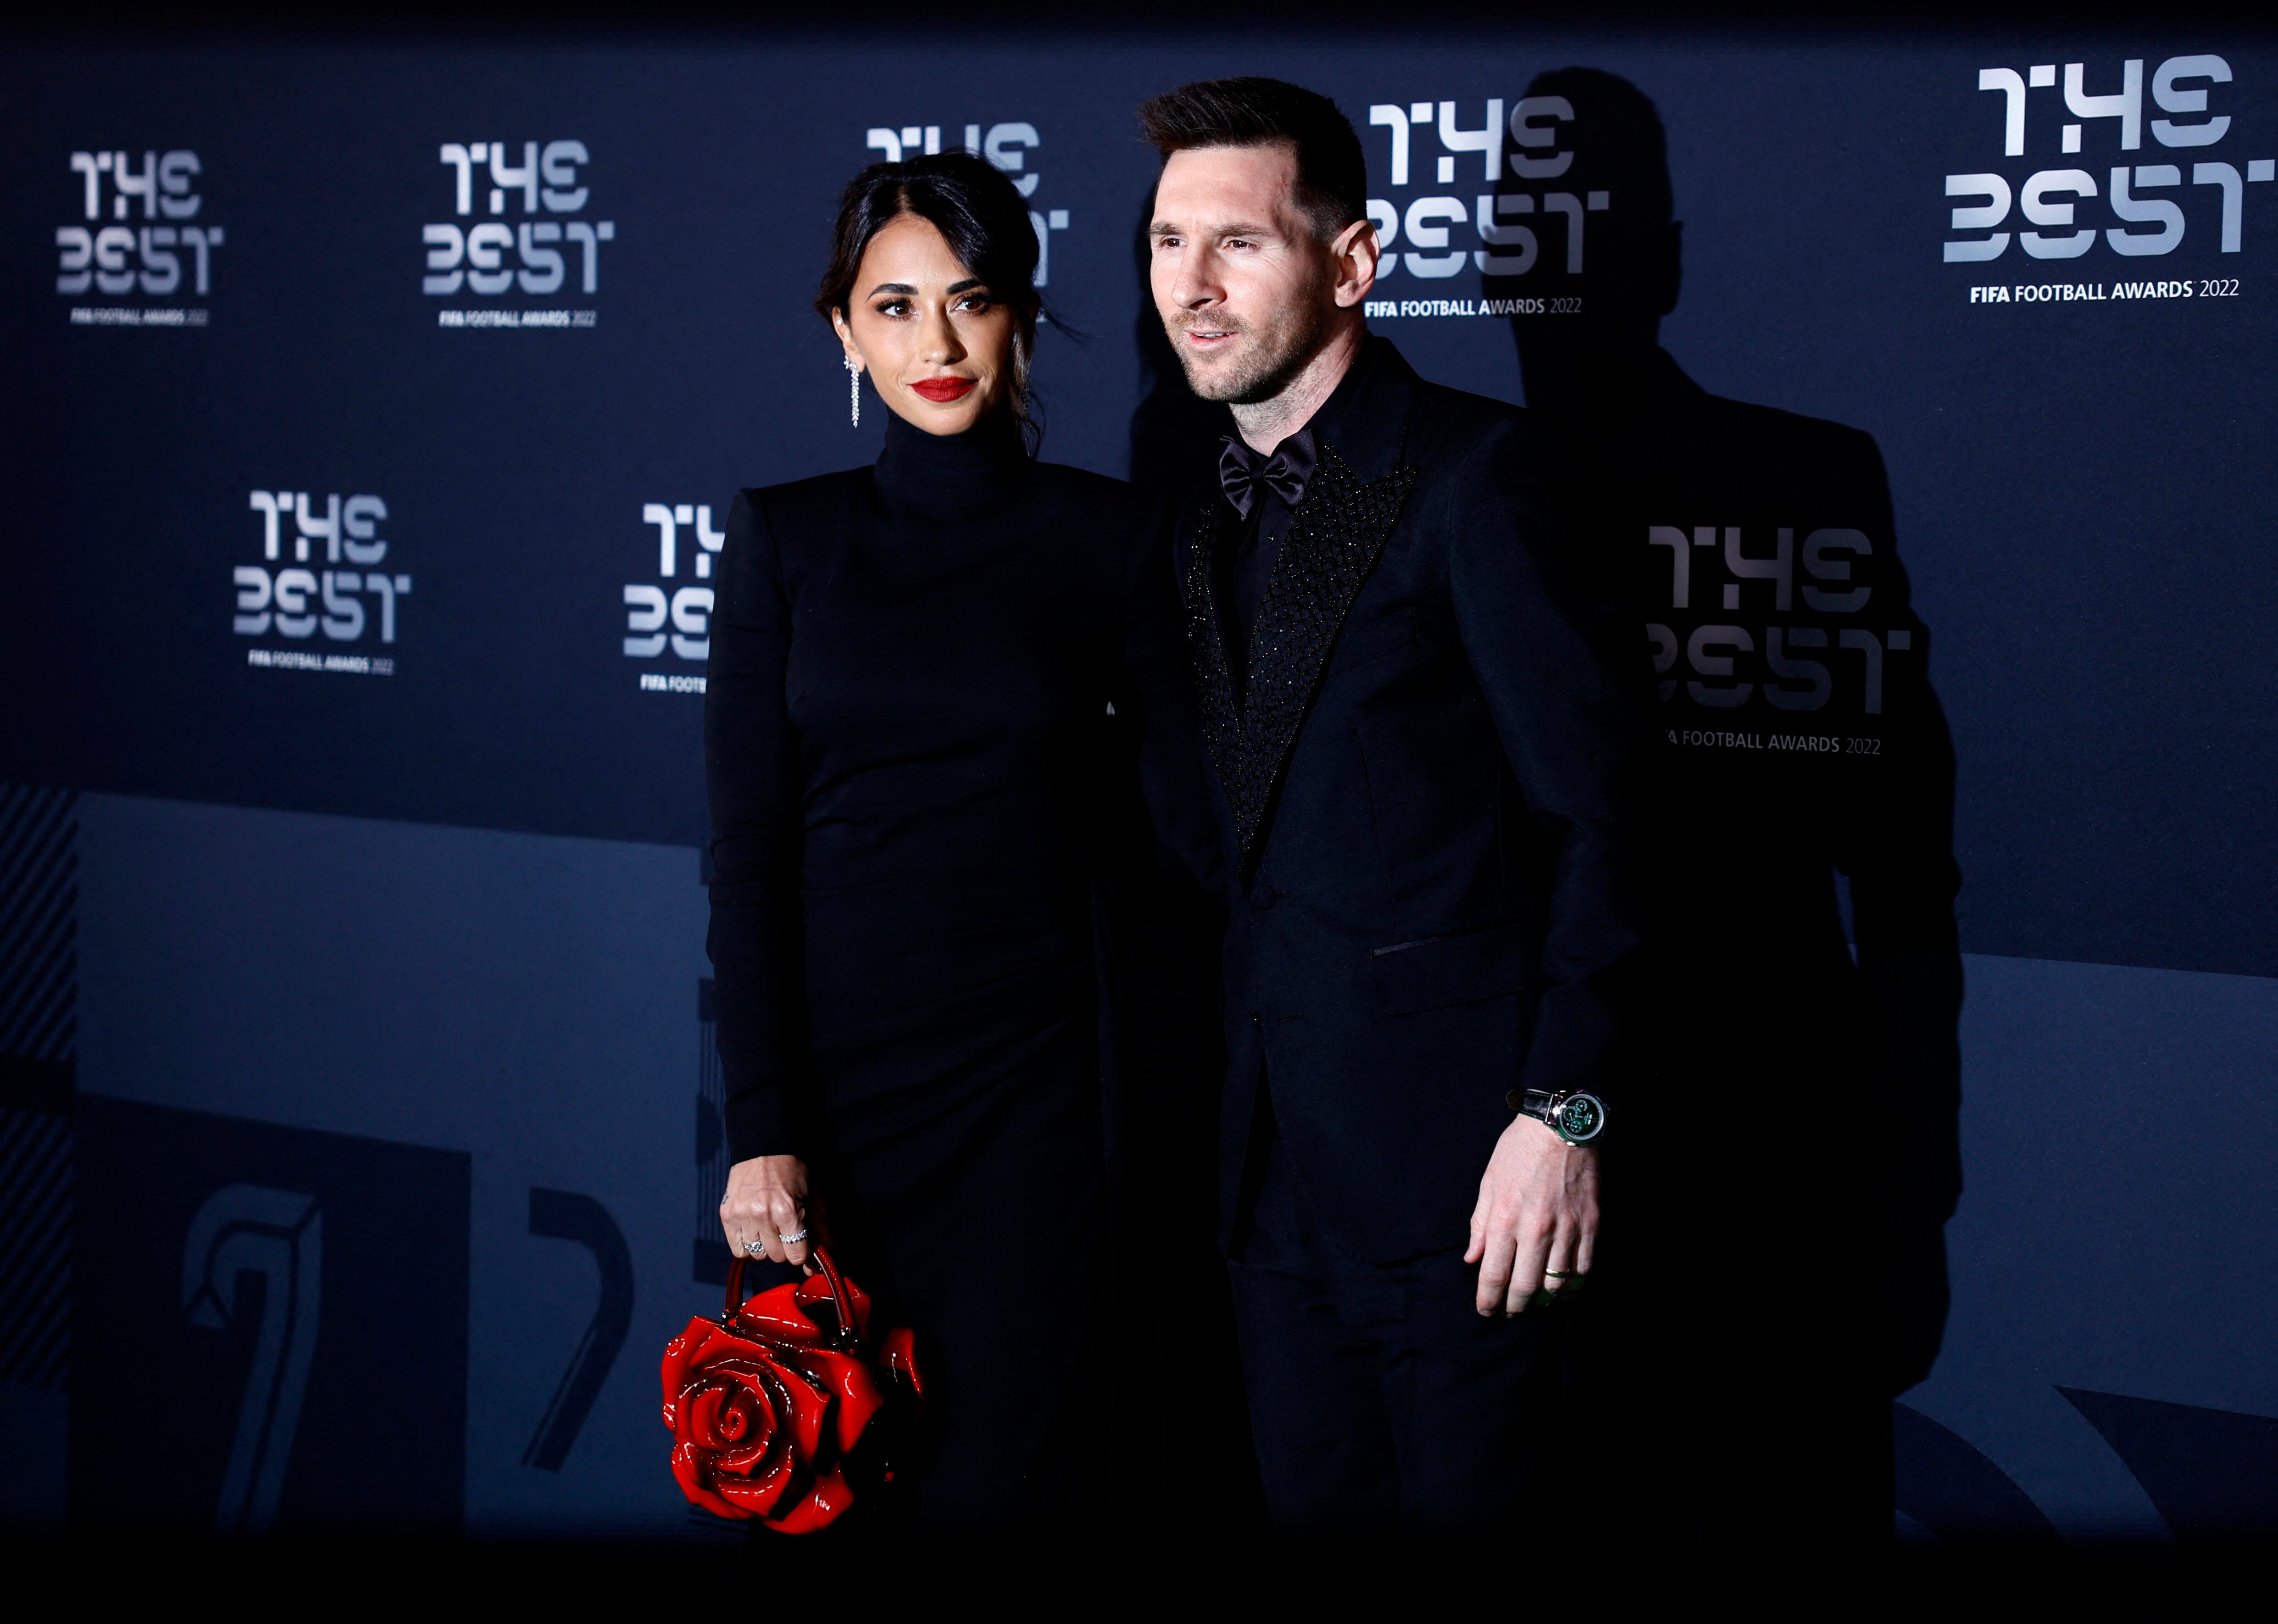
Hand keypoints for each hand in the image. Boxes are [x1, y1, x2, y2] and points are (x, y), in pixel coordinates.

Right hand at [720, 1154, 815, 1267]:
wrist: (765, 1148)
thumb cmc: (794, 1173)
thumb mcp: (815, 1198)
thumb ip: (820, 1233)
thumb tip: (818, 1267)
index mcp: (789, 1212)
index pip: (796, 1256)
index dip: (801, 1252)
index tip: (800, 1243)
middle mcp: (764, 1216)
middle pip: (777, 1257)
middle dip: (784, 1247)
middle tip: (785, 1229)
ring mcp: (743, 1216)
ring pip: (757, 1255)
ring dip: (766, 1246)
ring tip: (769, 1227)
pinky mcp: (727, 1215)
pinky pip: (738, 1249)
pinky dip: (747, 1245)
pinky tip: (754, 1230)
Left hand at [1464, 1115, 1598, 1315]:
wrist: (1562, 1125)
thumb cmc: (1519, 1151)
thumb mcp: (1489, 1182)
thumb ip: (1480, 1224)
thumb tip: (1472, 1258)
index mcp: (1505, 1218)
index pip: (1494, 1274)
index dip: (1488, 1300)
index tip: (1486, 1310)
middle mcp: (1536, 1229)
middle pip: (1524, 1287)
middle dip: (1514, 1306)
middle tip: (1510, 1311)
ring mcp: (1567, 1229)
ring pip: (1556, 1283)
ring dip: (1544, 1300)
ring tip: (1536, 1301)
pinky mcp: (1591, 1225)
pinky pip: (1584, 1268)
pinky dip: (1574, 1285)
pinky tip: (1565, 1288)